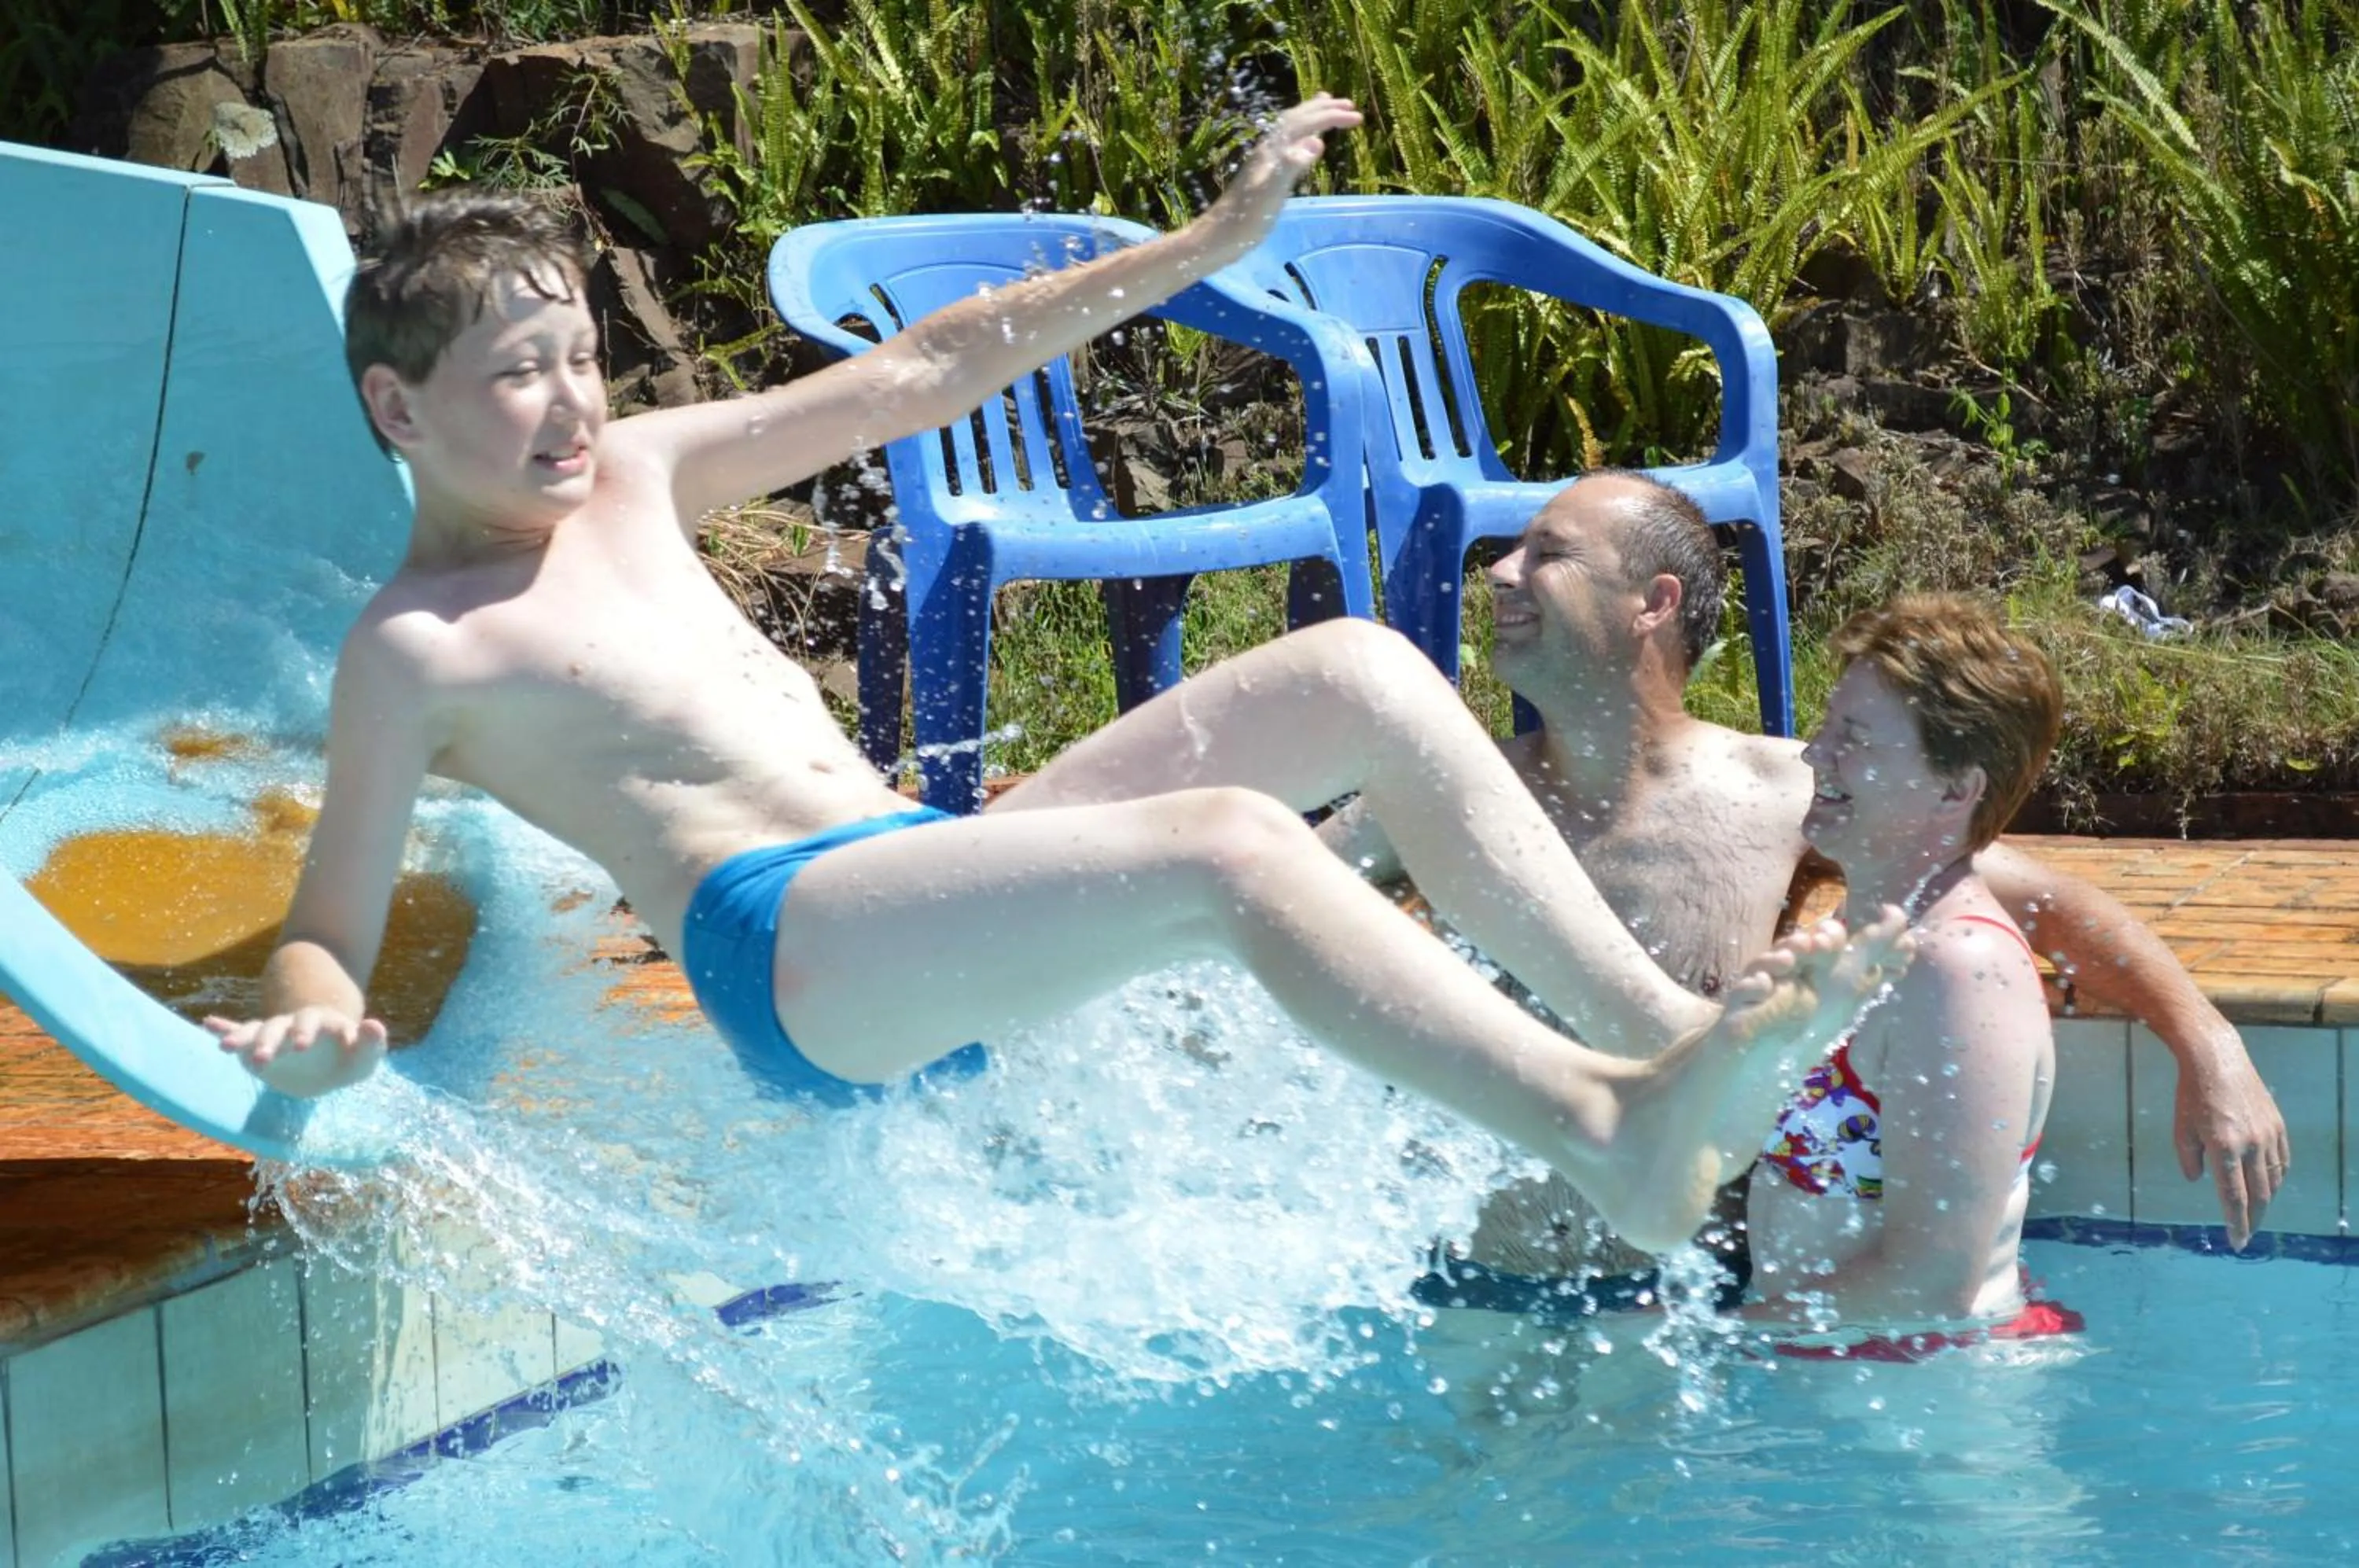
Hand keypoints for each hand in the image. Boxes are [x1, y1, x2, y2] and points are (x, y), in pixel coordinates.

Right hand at [205, 1008, 387, 1098]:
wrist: (330, 1067)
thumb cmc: (350, 1060)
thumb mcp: (365, 1058)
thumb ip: (371, 1043)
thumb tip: (374, 1024)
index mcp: (321, 1023)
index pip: (313, 1022)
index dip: (307, 1031)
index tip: (302, 1046)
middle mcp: (293, 1024)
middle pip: (279, 1027)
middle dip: (270, 1041)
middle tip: (263, 1058)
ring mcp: (274, 1033)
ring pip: (256, 1031)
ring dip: (241, 1038)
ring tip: (225, 1048)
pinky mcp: (257, 1046)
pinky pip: (239, 1034)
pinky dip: (225, 1029)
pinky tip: (209, 1024)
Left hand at [1197, 94, 1362, 256]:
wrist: (1219, 236)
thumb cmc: (1246, 220)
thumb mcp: (1271, 194)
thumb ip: (1291, 166)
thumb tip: (1317, 141)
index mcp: (1273, 151)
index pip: (1306, 124)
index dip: (1331, 118)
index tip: (1357, 118)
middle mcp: (1269, 150)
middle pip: (1297, 119)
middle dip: (1323, 110)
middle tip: (1349, 105)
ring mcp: (1265, 160)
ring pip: (1290, 128)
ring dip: (1310, 115)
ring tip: (1325, 105)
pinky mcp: (1264, 172)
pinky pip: (1286, 143)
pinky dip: (1300, 133)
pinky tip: (1303, 143)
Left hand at [2175, 1041, 2289, 1250]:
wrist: (2217, 1060)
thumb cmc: (2192, 1095)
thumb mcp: (2181, 1129)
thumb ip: (2189, 1160)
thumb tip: (2200, 1182)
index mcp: (2223, 1147)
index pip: (2234, 1197)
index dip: (2236, 1223)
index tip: (2236, 1243)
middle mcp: (2251, 1144)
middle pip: (2259, 1195)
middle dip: (2253, 1220)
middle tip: (2246, 1235)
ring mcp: (2268, 1135)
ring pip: (2273, 1179)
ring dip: (2264, 1199)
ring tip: (2253, 1211)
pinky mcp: (2278, 1126)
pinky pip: (2281, 1161)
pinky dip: (2275, 1177)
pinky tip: (2267, 1184)